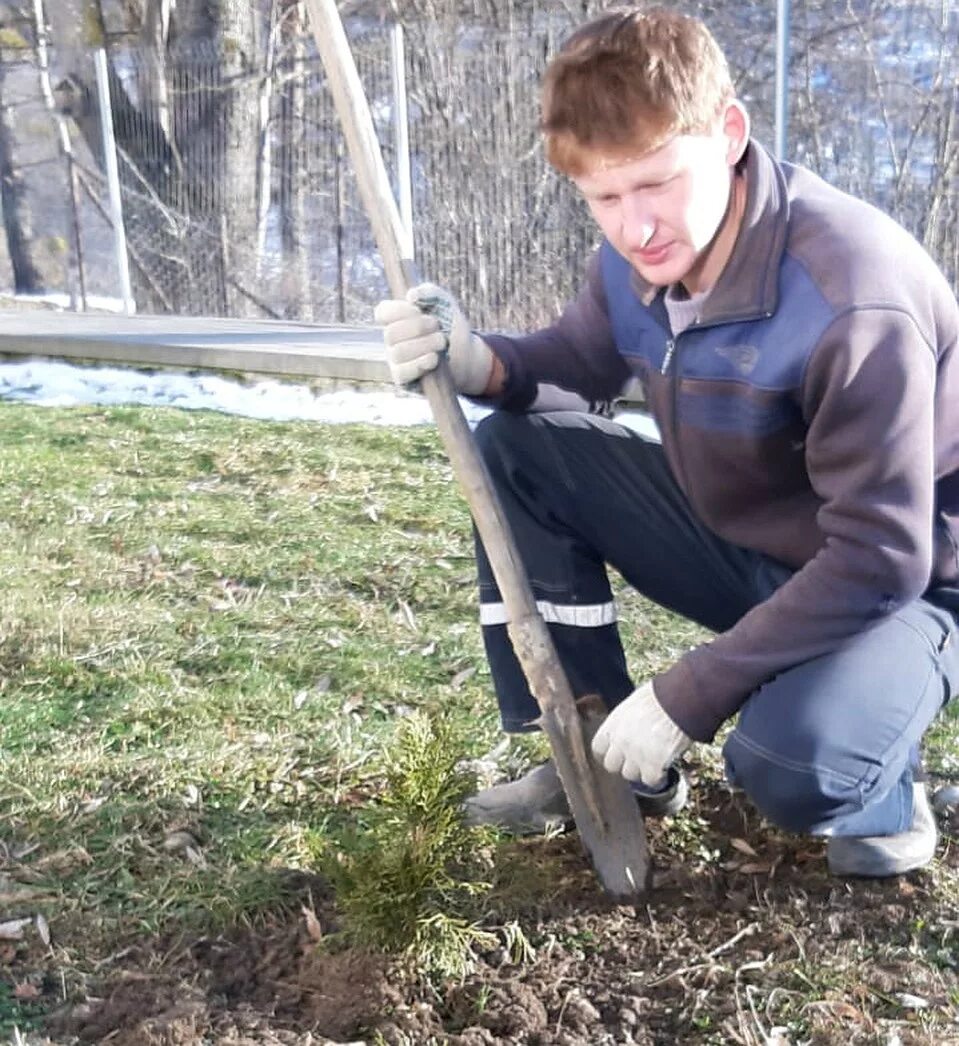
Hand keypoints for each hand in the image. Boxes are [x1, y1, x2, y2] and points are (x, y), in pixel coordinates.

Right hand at [373, 283, 493, 394]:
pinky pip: (402, 373)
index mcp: (396, 319)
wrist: (466, 355)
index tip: (418, 309)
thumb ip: (430, 292)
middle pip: (391, 333)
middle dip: (418, 328)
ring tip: (442, 342)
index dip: (398, 310)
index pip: (382, 313)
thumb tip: (411, 296)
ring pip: (398, 353)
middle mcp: (392, 340)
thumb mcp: (444, 303)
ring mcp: (395, 360)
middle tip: (438, 326)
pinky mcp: (403, 378)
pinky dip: (419, 364)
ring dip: (424, 345)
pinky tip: (434, 359)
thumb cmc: (449, 326)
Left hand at [591, 681, 690, 788]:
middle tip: (638, 759)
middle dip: (624, 764)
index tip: (617, 754)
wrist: (679, 703)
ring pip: (631, 775)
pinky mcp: (652, 767)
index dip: (608, 753)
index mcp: (613, 725)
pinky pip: (651, 781)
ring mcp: (634, 756)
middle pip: (612, 766)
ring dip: (641, 770)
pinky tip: (665, 770)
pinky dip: (658, 778)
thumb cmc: (660, 697)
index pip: (599, 748)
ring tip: (655, 761)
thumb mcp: (634, 703)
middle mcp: (619, 742)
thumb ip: (626, 720)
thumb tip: (630, 725)